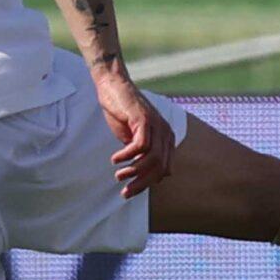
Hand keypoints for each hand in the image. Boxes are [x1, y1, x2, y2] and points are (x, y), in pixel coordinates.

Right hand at [96, 70, 174, 198]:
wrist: (114, 87)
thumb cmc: (123, 113)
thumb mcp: (135, 139)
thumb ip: (143, 155)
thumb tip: (152, 178)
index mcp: (166, 139)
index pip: (163, 169)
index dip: (148, 183)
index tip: (131, 191)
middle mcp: (165, 132)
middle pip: (159, 167)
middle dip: (142, 183)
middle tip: (125, 192)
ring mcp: (156, 126)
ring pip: (152, 159)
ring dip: (134, 171)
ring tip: (119, 175)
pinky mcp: (144, 120)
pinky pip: (140, 145)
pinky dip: (127, 155)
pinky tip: (115, 159)